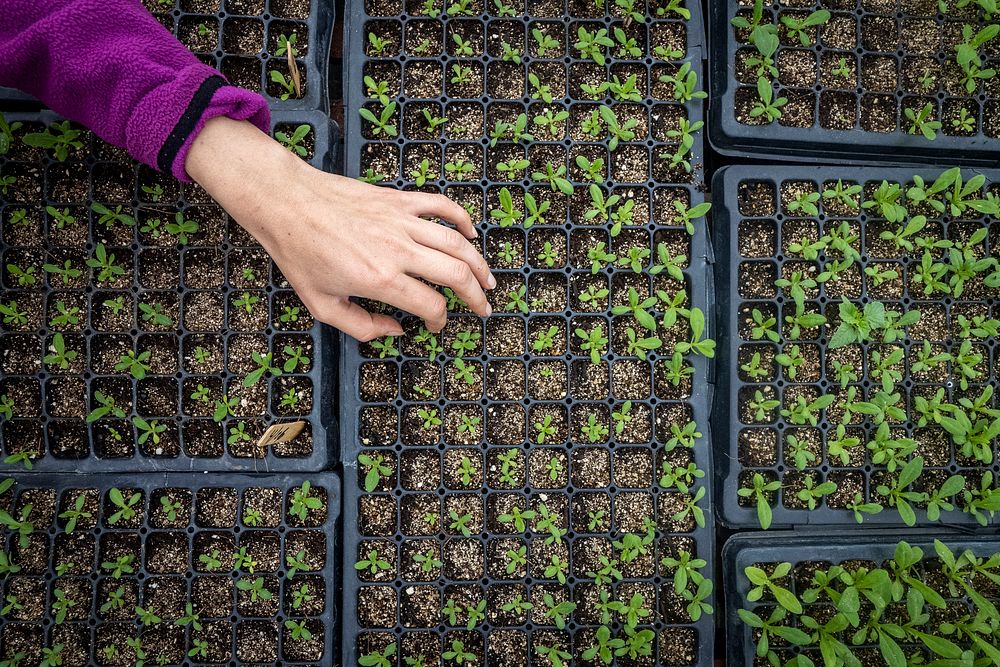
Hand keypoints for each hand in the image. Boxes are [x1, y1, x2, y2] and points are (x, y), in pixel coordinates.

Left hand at [185, 117, 494, 340]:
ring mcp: (401, 221)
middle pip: (456, 273)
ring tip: (488, 280)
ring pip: (457, 242)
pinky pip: (441, 206)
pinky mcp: (398, 200)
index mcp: (380, 279)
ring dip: (479, 263)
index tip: (435, 326)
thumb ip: (362, 326)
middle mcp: (398, 249)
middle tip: (483, 309)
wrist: (286, 202)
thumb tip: (395, 331)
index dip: (440, 321)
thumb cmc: (299, 254)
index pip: (430, 305)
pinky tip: (471, 234)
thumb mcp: (321, 305)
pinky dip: (462, 219)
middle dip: (476, 296)